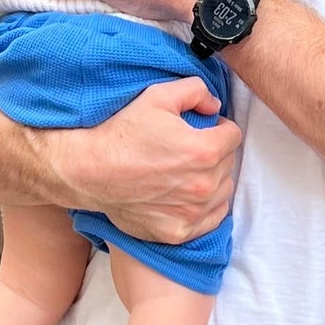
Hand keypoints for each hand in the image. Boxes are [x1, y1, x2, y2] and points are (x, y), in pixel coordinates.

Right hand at [50, 78, 240, 242]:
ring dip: (213, 179)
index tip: (201, 129)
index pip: (234, 135)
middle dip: (214, 152)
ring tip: (186, 171)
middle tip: (188, 149)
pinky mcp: (180, 233)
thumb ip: (196, 91)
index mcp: (204, 150)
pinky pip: (212, 218)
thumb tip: (215, 106)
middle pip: (229, 163)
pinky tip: (185, 194)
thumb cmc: (123, 132)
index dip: (218, 127)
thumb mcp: (158, 96)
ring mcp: (192, 213)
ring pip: (223, 190)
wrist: (90, 171)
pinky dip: (205, 206)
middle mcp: (204, 185)